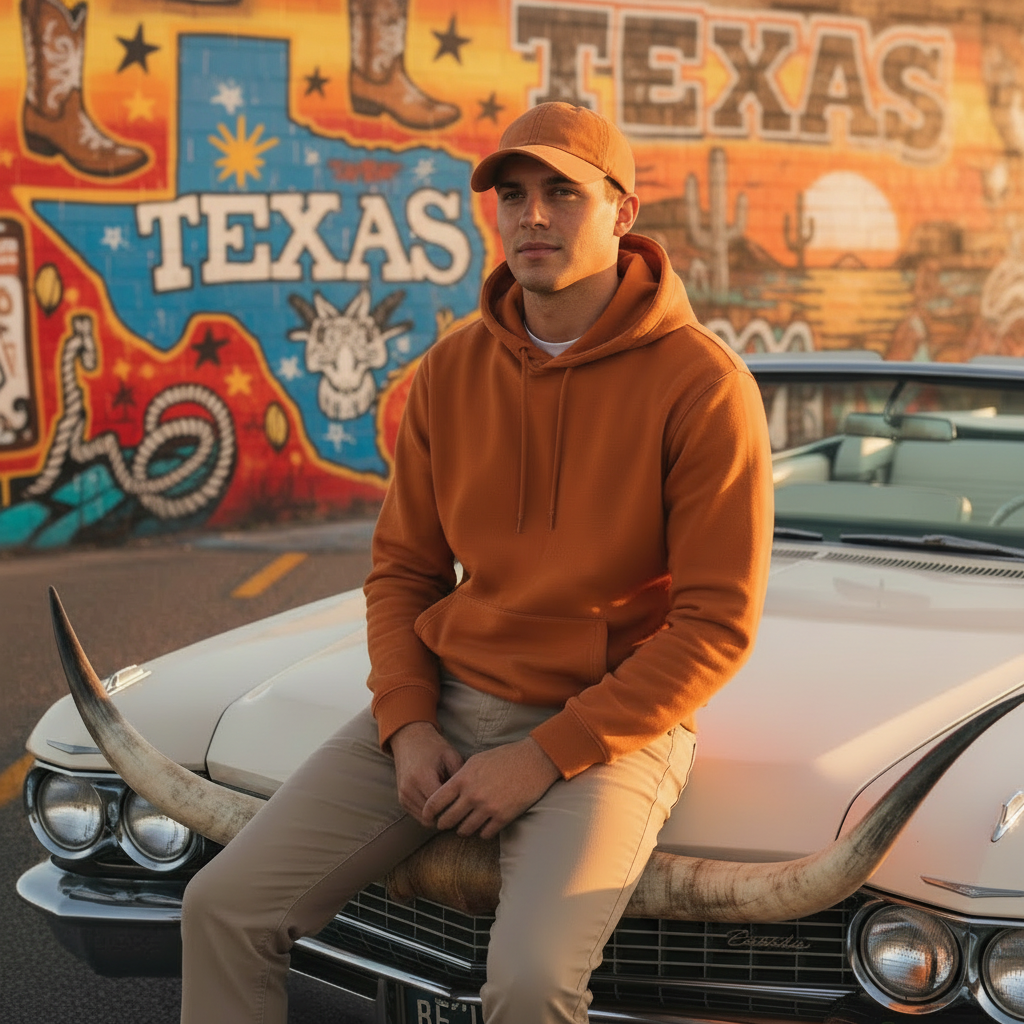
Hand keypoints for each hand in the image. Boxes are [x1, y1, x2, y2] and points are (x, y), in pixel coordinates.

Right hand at [390, 721, 463, 826]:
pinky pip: (418, 816)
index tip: (469, 808)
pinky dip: (430, 814)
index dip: (457, 809)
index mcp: (422, 777)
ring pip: (425, 820)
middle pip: (433, 817)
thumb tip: (471, 799)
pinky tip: (441, 804)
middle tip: (463, 811)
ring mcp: (403, 796)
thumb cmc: (434, 747)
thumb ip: (460, 778)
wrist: (410, 739)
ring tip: (452, 807)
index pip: (441, 806)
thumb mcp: (451, 756)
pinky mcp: (402, 800)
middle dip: (448, 816)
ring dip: (439, 817)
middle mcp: (409, 789)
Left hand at [422, 737, 560, 839]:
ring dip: (463, 830)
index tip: (429, 816)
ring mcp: (488, 808)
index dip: (428, 812)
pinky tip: (484, 826)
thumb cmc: (505, 757)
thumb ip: (460, 777)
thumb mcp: (477, 761)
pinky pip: (485, 834)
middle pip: (448, 820)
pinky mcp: (503, 817)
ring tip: (465, 826)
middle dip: (444, 824)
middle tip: (446, 824)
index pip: (435, 802)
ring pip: (465, 831)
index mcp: (463, 779)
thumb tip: (447, 791)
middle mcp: (472, 795)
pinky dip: (483, 832)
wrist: (533, 761)